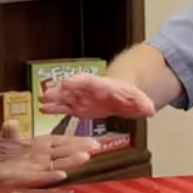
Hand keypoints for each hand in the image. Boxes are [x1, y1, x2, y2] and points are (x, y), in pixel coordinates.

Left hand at [0, 119, 96, 186]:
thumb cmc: (3, 155)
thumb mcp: (7, 137)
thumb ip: (11, 131)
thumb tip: (11, 122)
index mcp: (42, 145)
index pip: (62, 141)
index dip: (76, 140)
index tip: (91, 140)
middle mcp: (43, 156)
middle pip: (64, 152)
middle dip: (80, 149)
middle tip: (96, 146)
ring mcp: (38, 168)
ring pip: (58, 164)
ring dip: (71, 162)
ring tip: (85, 158)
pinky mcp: (29, 178)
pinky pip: (42, 177)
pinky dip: (52, 176)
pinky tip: (62, 175)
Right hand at [40, 73, 156, 120]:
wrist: (124, 97)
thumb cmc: (129, 96)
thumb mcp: (139, 100)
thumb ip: (143, 104)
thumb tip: (151, 109)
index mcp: (103, 86)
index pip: (89, 82)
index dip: (78, 83)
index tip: (67, 84)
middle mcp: (89, 90)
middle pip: (73, 88)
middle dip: (60, 91)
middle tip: (47, 95)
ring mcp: (82, 98)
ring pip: (66, 97)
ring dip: (54, 100)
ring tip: (41, 103)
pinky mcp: (78, 107)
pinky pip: (64, 108)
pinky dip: (55, 109)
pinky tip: (43, 110)